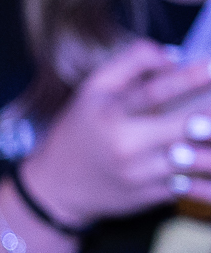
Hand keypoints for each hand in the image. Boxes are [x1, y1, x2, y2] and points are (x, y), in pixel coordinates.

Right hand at [20, 43, 210, 229]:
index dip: (189, 78)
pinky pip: (193, 187)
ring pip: (198, 159)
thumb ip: (131, 62)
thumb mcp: (92, 89)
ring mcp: (140, 174)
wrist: (56, 187)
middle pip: (187, 125)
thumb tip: (174, 57)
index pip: (154, 91)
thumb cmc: (81, 129)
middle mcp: (125, 145)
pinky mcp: (150, 195)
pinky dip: (210, 181)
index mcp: (109, 114)